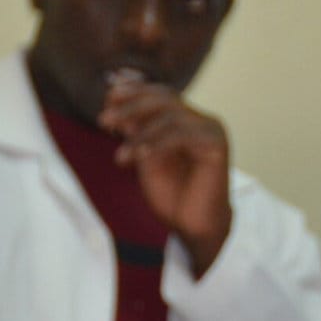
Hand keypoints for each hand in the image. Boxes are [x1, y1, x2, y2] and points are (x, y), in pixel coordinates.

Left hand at [98, 73, 231, 274]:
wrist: (194, 228)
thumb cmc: (172, 197)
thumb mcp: (145, 158)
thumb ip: (135, 131)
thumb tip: (114, 100)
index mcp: (187, 121)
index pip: (160, 95)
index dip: (134, 91)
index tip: (107, 99)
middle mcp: (202, 121)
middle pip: (164, 99)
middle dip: (130, 106)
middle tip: (103, 121)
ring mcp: (212, 130)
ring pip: (170, 116)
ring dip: (139, 133)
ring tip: (119, 156)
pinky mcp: (217, 145)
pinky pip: (180, 134)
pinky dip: (156, 143)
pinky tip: (138, 156)